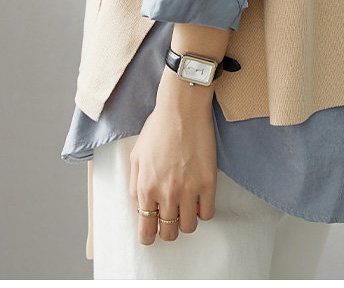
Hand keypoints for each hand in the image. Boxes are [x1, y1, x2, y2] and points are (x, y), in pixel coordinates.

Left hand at [129, 66, 217, 243]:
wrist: (183, 108)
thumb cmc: (159, 128)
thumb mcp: (136, 155)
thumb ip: (135, 184)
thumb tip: (140, 205)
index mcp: (145, 188)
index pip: (146, 230)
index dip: (149, 236)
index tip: (153, 232)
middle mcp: (166, 193)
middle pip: (169, 233)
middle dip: (168, 229)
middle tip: (171, 217)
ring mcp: (189, 189)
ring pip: (189, 227)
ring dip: (186, 220)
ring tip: (186, 206)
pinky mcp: (208, 182)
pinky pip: (208, 214)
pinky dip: (203, 210)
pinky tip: (200, 198)